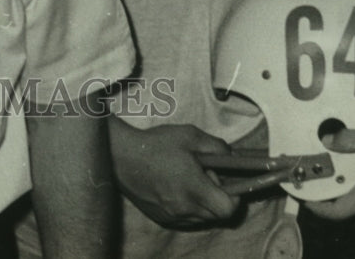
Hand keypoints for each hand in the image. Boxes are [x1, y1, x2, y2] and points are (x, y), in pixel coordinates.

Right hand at [109, 118, 238, 226]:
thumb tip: (232, 158)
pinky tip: (175, 187)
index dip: (233, 196)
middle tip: (205, 176)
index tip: (225, 181)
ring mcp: (173, 216)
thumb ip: (216, 147)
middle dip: (218, 198)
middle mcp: (186, 208)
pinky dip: (187, 207)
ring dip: (202, 203)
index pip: (228, 208)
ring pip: (201, 218)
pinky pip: (185, 219)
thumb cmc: (156, 144)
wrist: (121, 156)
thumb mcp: (190, 135)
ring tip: (188, 180)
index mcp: (195, 189)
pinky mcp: (162, 218)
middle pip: (217, 215)